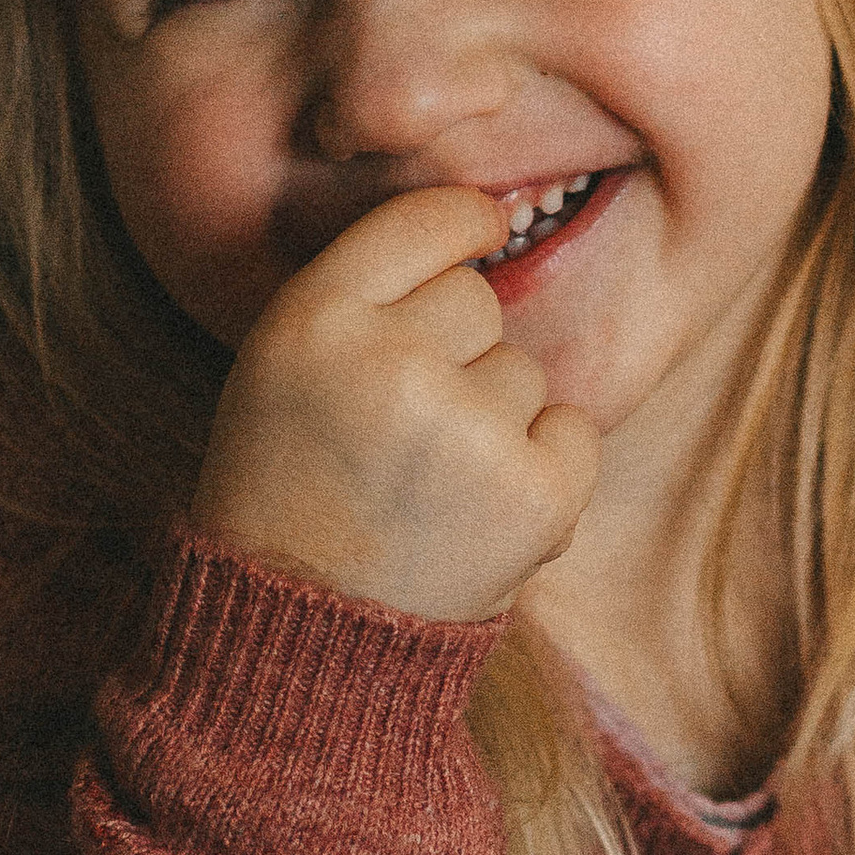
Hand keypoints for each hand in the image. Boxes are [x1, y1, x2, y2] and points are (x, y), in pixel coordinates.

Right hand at [189, 184, 599, 621]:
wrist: (296, 635)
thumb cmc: (289, 486)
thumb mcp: (280, 364)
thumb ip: (365, 293)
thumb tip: (485, 220)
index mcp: (312, 318)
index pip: (421, 219)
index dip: (460, 220)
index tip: (479, 226)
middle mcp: (389, 361)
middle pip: (476, 298)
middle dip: (454, 350)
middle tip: (399, 427)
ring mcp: (465, 430)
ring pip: (521, 370)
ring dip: (492, 417)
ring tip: (426, 486)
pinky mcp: (533, 495)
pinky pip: (574, 428)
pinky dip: (543, 467)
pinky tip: (478, 511)